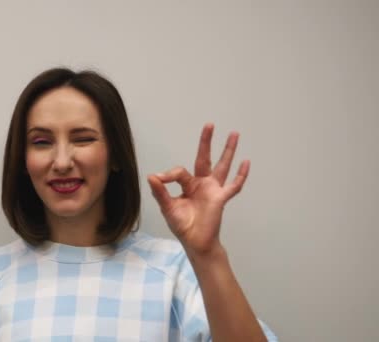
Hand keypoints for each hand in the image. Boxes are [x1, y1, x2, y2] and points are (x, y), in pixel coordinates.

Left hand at [147, 123, 249, 256]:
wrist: (196, 242)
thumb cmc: (182, 225)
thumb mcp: (168, 208)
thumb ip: (160, 192)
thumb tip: (151, 176)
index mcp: (187, 185)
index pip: (179, 172)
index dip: (168, 174)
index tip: (159, 179)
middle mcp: (201, 184)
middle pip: (204, 158)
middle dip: (206, 142)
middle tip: (209, 125)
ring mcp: (213, 190)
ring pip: (222, 166)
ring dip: (228, 150)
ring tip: (234, 134)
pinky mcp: (221, 198)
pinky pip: (233, 186)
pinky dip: (240, 175)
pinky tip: (246, 163)